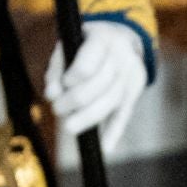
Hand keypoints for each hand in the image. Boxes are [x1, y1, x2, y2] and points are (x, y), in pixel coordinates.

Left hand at [45, 21, 148, 152]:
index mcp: (103, 40)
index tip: (61, 87)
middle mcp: (121, 59)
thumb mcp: (70, 44)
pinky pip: (125, 114)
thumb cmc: (87, 43)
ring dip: (89, 118)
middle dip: (76, 101)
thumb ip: (57, 68)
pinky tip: (105, 147)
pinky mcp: (135, 94)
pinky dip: (115, 132)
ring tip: (70, 126)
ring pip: (112, 102)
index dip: (73, 79)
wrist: (125, 40)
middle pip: (100, 86)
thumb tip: (52, 95)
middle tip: (58, 110)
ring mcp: (131, 77)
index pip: (88, 65)